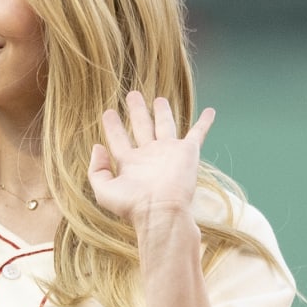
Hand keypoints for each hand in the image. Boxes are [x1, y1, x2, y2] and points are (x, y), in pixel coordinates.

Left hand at [87, 90, 214, 225]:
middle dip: (136, 111)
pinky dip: (205, 122)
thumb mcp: (104, 191)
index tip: (108, 112)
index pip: (119, 139)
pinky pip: (198, 133)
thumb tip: (97, 147)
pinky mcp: (187, 152)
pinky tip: (210, 111)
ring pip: (165, 125)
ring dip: (163, 111)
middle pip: (141, 126)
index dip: (113, 126)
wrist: (162, 211)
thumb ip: (96, 169)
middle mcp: (149, 155)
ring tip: (159, 98)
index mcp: (130, 163)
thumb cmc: (133, 205)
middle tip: (132, 95)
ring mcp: (169, 152)